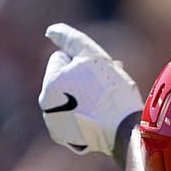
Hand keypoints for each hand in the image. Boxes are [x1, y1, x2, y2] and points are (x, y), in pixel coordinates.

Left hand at [39, 24, 141, 155]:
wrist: (124, 132)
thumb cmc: (112, 92)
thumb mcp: (94, 57)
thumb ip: (71, 39)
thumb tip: (51, 30)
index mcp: (51, 81)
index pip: (61, 58)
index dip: (82, 62)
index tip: (97, 75)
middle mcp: (46, 103)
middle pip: (64, 80)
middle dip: (81, 81)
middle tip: (104, 91)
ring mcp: (54, 123)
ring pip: (69, 100)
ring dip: (84, 98)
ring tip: (103, 106)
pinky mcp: (65, 139)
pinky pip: (73, 119)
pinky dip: (83, 118)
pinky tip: (98, 121)